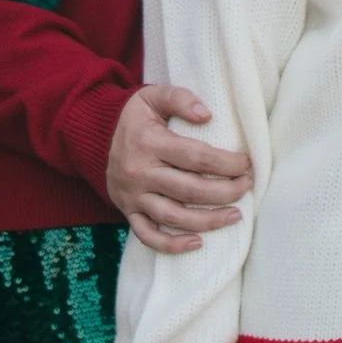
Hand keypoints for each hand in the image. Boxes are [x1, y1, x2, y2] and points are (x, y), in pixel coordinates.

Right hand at [106, 85, 251, 253]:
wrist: (94, 135)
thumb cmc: (135, 117)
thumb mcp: (152, 96)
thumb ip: (179, 98)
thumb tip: (206, 114)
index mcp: (149, 142)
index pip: (196, 157)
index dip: (226, 163)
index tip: (246, 163)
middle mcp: (139, 172)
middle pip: (190, 191)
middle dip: (226, 192)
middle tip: (247, 186)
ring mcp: (133, 196)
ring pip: (174, 217)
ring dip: (209, 221)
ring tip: (236, 216)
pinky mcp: (128, 211)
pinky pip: (148, 236)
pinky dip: (172, 245)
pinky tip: (197, 243)